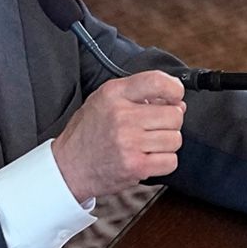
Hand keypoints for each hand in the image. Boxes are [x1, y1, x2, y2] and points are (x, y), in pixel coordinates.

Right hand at [52, 71, 185, 202]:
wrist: (69, 166)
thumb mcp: (104, 99)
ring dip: (167, 143)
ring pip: (175, 139)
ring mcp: (129, 142)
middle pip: (174, 115)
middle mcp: (122, 116)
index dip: (175, 89)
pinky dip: (164, 162)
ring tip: (148, 144)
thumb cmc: (88, 131)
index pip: (157, 81)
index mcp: (114, 94)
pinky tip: (148, 158)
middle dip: (170, 122)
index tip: (175, 97)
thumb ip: (136, 94)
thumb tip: (177, 102)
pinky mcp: (135, 166)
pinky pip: (171, 161)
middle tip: (155, 127)